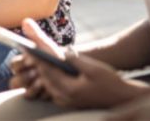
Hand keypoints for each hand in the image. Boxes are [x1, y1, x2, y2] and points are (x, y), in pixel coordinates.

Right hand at [10, 18, 65, 99]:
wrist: (72, 68)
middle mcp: (25, 76)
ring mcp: (33, 88)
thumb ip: (36, 35)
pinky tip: (51, 88)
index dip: (20, 64)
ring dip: (34, 86)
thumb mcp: (47, 46)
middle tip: (36, 72)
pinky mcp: (41, 96)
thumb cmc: (56, 56)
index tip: (31, 59)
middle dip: (25, 78)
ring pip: (25, 91)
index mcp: (24, 63)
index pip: (14, 65)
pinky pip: (37, 98)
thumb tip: (25, 21)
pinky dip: (43, 93)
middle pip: (15, 82)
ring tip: (44, 80)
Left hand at [27, 27, 143, 108]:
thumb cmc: (110, 82)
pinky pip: (55, 89)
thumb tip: (63, 53)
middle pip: (45, 78)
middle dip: (37, 64)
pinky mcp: (70, 101)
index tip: (28, 48)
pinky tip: (50, 71)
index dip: (37, 58)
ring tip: (36, 57)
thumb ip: (76, 60)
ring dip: (43, 71)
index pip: (47, 71)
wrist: (121, 98)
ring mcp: (67, 100)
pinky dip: (50, 79)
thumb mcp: (93, 69)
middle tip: (28, 48)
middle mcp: (64, 97)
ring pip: (48, 84)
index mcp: (68, 89)